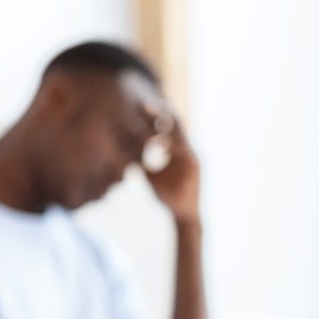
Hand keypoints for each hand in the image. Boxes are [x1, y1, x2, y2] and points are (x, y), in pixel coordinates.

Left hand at [141, 103, 200, 223]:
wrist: (182, 214)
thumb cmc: (166, 194)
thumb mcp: (149, 175)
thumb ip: (142, 162)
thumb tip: (123, 154)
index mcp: (175, 148)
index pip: (166, 126)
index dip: (154, 116)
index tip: (138, 106)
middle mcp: (185, 148)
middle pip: (174, 124)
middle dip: (160, 113)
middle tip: (143, 104)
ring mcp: (191, 155)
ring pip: (179, 133)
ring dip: (166, 124)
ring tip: (152, 116)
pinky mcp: (195, 165)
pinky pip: (183, 151)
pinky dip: (171, 146)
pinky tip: (159, 144)